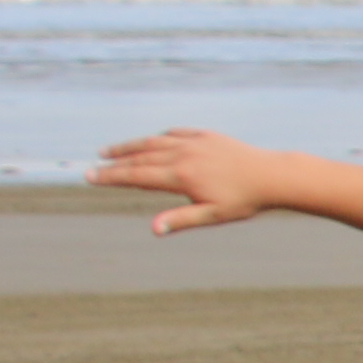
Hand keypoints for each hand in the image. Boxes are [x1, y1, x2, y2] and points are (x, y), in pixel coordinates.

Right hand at [91, 129, 293, 234]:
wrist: (272, 175)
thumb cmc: (244, 201)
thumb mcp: (212, 215)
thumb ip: (180, 220)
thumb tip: (153, 230)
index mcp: (181, 176)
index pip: (137, 176)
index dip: (112, 177)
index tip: (90, 176)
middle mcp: (184, 154)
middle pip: (140, 157)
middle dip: (114, 163)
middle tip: (92, 166)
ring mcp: (195, 142)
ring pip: (155, 141)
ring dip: (131, 146)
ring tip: (111, 150)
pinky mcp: (208, 135)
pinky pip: (177, 132)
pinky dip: (161, 136)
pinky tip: (154, 139)